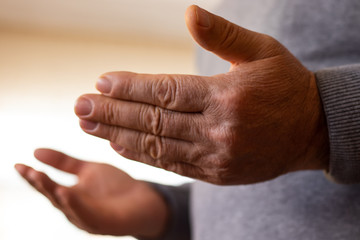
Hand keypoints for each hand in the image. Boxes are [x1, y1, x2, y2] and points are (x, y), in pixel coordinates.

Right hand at [15, 149, 167, 237]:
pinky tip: (66, 192)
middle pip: (52, 196)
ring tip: (39, 177)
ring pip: (65, 206)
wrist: (144, 200)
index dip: (32, 176)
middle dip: (38, 183)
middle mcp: (75, 209)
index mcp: (70, 196)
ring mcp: (88, 218)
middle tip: (25, 170)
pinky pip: (86, 215)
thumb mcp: (87, 170)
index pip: (47, 186)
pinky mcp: (103, 223)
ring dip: (51, 192)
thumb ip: (64, 163)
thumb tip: (35, 151)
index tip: (18, 164)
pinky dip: (74, 205)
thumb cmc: (115, 188)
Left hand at [74, 5, 328, 184]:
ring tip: (88, 126)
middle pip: (155, 120)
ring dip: (119, 135)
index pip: (167, 91)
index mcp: (228, 96)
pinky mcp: (217, 173)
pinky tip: (119, 146)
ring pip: (159, 146)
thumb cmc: (286, 85)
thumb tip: (188, 13)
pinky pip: (173, 165)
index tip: (101, 82)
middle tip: (80, 106)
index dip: (131, 87)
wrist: (312, 130)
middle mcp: (219, 130)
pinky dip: (144, 156)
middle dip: (113, 113)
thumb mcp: (262, 50)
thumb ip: (222, 34)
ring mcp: (217, 156)